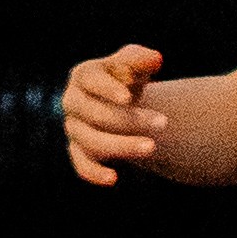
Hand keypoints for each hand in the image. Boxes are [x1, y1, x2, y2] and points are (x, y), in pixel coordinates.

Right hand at [62, 43, 165, 182]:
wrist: (120, 102)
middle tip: (163, 122)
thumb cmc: (127, 78)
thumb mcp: (135, 64)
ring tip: (152, 147)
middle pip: (95, 114)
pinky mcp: (78, 151)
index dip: (108, 89)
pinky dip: (94, 173)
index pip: (91, 81)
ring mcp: (74, 128)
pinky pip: (81, 164)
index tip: (129, 97)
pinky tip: (114, 179)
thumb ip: (142, 59)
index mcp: (84, 76)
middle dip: (129, 120)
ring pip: (91, 141)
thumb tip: (155, 58)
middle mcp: (73, 102)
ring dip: (122, 146)